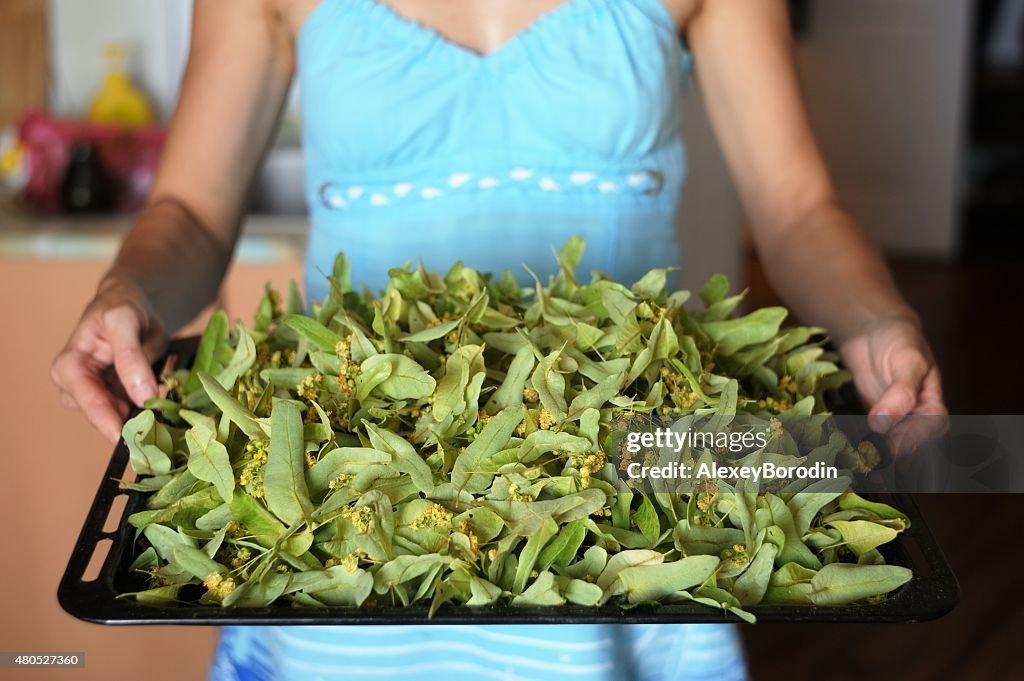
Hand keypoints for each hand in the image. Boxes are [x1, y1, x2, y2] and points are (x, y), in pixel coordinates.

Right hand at [50, 279, 168, 443]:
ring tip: (171, 405)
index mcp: (69, 368)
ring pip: (124, 420)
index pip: (93, 405)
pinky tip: (168, 401)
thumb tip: (142, 397)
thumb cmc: (121, 307)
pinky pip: (135, 414)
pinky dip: (154, 411)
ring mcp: (96, 396)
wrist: (131, 305)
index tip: (144, 441)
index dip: (117, 426)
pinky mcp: (115, 400)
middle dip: (138, 424)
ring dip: (149, 418)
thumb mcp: (124, 322)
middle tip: (169, 426)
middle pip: (108, 419)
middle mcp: (75, 388)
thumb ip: (131, 358)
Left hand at [838, 317, 947, 455]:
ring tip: (851, 458)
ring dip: (866, 453)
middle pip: (903, 447)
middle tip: (865, 458)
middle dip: (885, 453)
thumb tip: (882, 424)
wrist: (872, 331)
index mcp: (931, 409)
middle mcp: (911, 421)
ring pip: (880, 446)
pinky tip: (837, 446)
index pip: (926, 432)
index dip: (910, 441)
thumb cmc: (899, 342)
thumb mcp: (907, 362)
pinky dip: (849, 442)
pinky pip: (858, 436)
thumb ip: (901, 392)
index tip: (890, 445)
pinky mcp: (863, 421)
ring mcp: (887, 423)